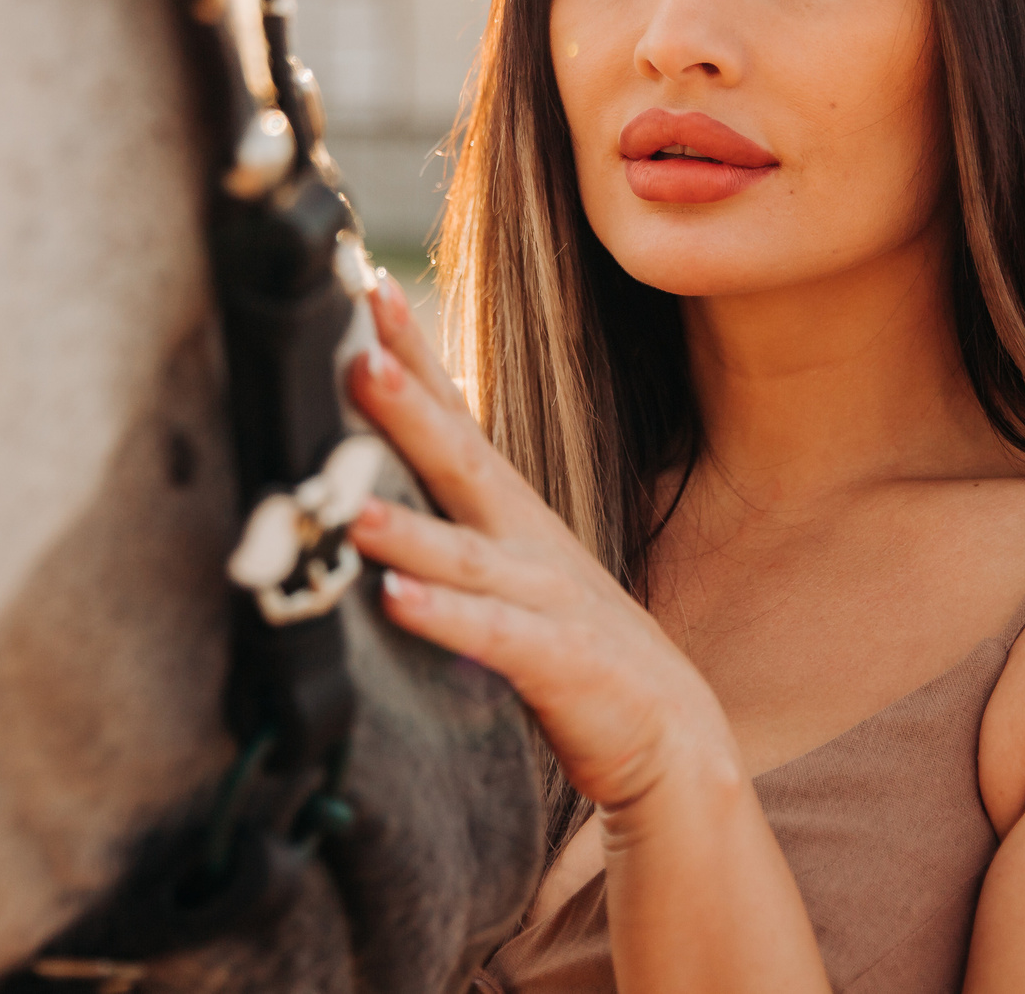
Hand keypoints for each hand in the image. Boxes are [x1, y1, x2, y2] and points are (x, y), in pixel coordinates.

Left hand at [346, 279, 734, 814]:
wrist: (674, 735)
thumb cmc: (574, 652)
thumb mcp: (510, 574)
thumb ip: (453, 528)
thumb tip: (366, 485)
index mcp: (513, 516)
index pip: (457, 420)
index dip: (415, 356)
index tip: (367, 288)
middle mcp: (528, 543)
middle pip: (463, 462)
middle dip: (410, 406)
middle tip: (357, 354)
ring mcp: (547, 599)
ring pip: (468, 555)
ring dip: (408, 527)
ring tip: (350, 503)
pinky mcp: (560, 663)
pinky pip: (492, 638)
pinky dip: (445, 617)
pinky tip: (395, 601)